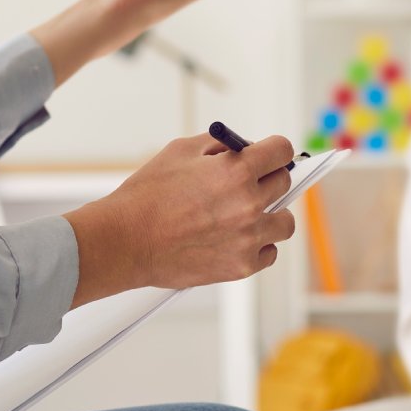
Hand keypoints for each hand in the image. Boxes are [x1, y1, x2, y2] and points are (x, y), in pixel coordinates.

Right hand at [65, 132, 298, 306]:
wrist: (125, 241)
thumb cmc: (146, 197)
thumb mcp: (180, 151)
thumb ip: (219, 145)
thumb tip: (243, 146)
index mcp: (236, 171)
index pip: (282, 151)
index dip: (275, 150)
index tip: (272, 155)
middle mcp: (249, 204)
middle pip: (285, 183)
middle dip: (268, 179)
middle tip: (251, 183)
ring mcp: (248, 237)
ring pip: (284, 222)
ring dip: (270, 215)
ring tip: (245, 215)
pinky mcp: (242, 265)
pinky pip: (269, 252)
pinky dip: (258, 246)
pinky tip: (237, 238)